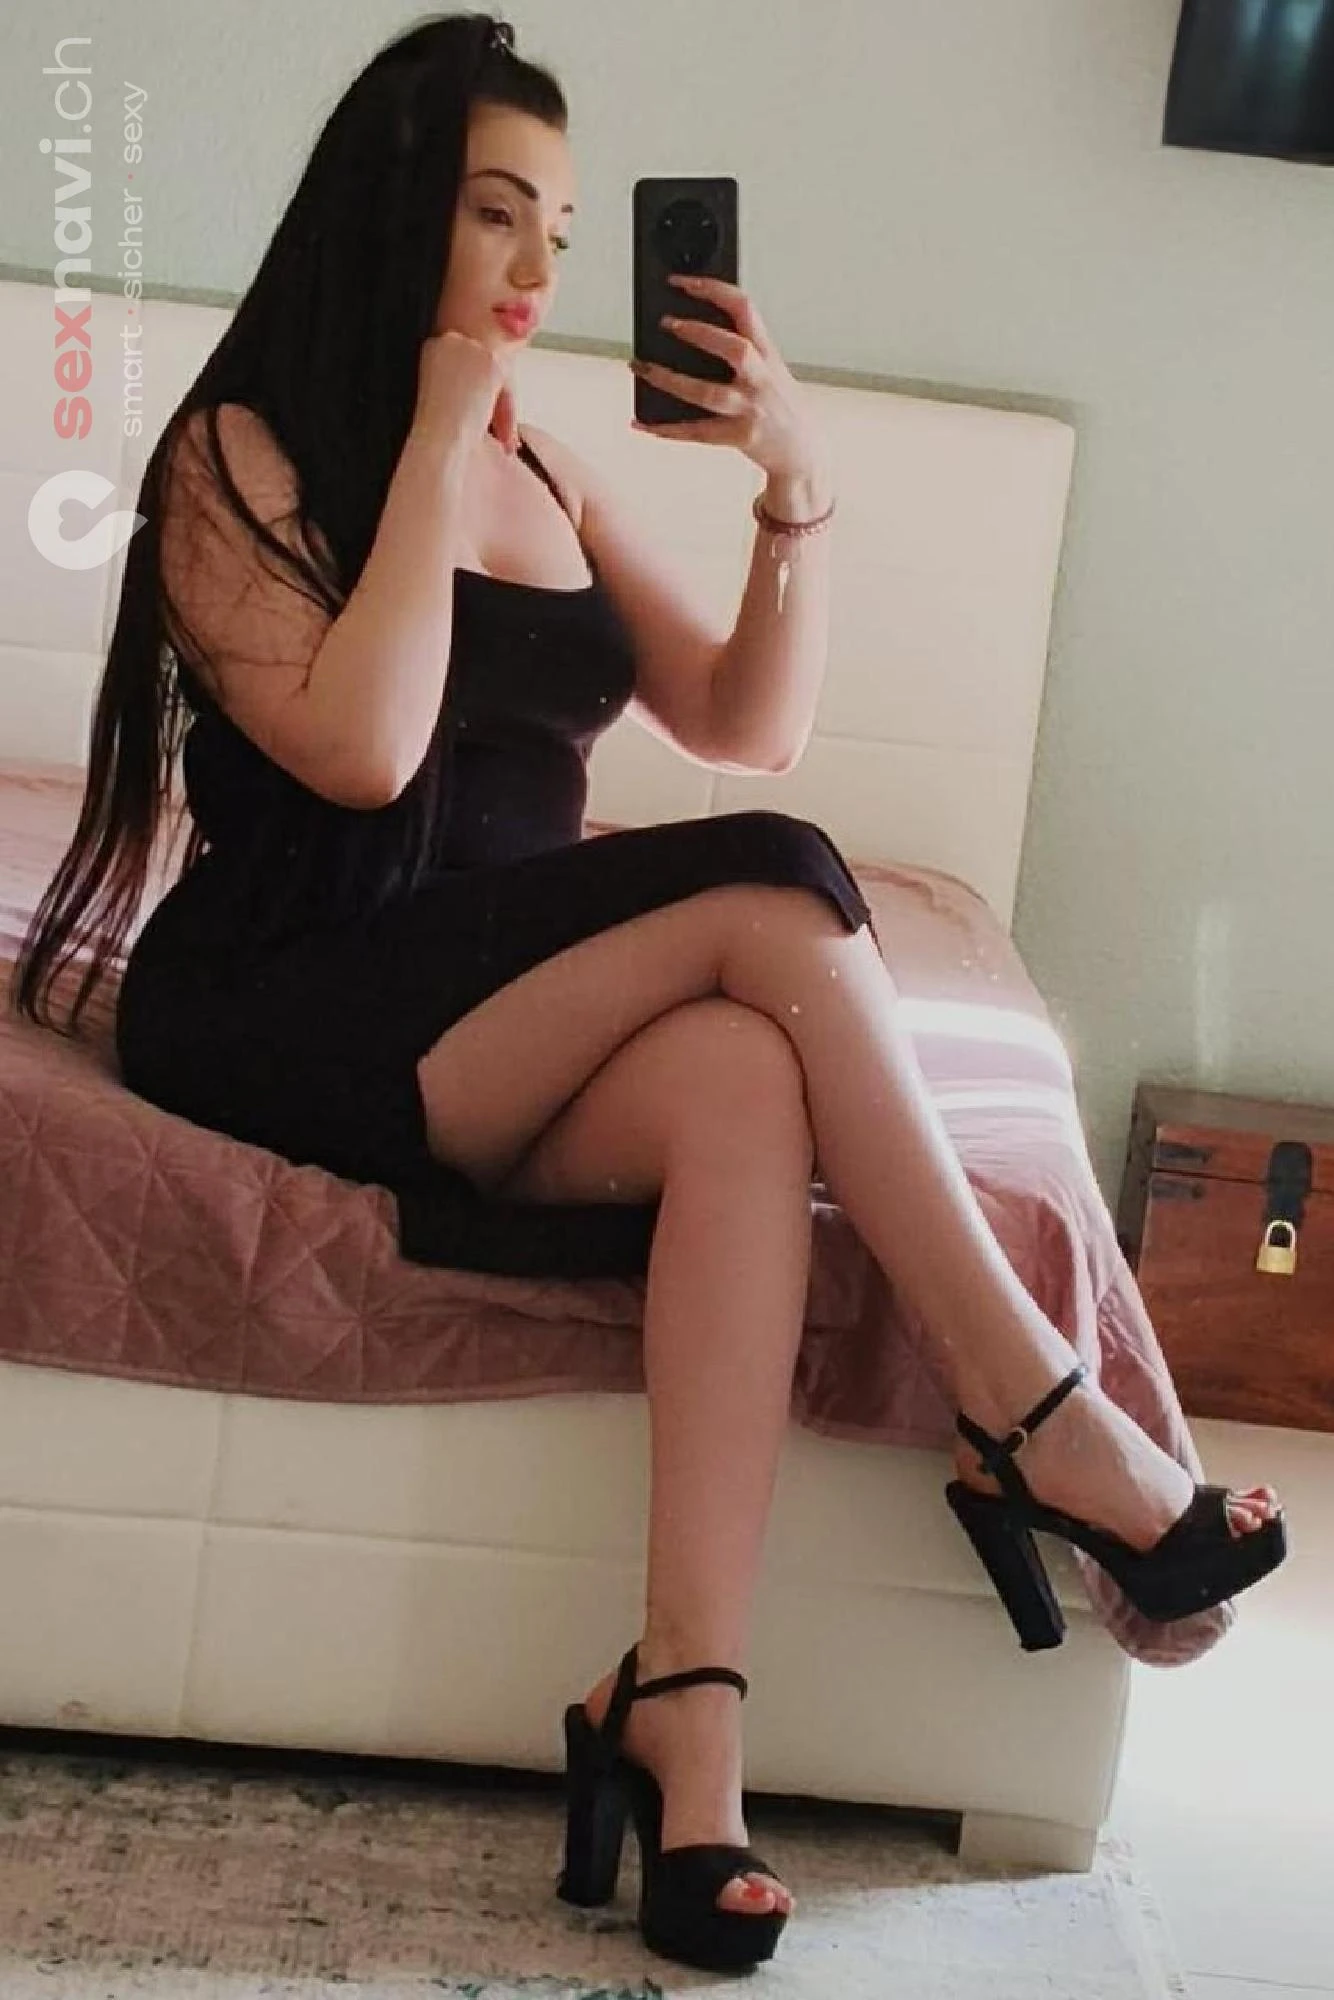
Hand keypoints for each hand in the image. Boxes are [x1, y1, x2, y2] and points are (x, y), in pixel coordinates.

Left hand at [630, 274, 823, 482]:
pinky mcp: (740, 437)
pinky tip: (642, 422)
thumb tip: (690, 330)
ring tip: (642, 367)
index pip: (744, 308)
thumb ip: (743, 350)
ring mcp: (751, 409)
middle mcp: (761, 379)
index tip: (681, 281)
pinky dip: (666, 429)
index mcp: (767, 354)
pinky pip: (697, 433)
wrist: (802, 452)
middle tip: (666, 323)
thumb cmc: (780, 406)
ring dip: (671, 380)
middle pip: (733, 348)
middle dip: (699, 333)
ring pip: (707, 393)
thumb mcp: (771, 369)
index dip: (713, 289)